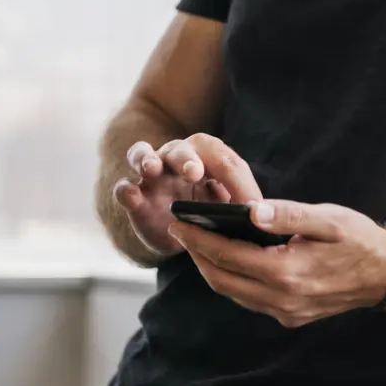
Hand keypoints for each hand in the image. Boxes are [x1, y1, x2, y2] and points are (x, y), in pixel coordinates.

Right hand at [113, 133, 264, 259]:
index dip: (237, 181)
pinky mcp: (135, 197)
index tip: (250, 205)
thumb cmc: (211, 212)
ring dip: (147, 158)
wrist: (184, 236)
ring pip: (144, 155)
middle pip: (181, 149)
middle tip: (194, 172)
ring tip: (151, 168)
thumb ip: (241, 204)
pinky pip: (124, 187)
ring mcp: (152, 176)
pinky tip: (132, 195)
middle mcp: (178, 159)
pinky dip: (126, 189)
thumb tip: (261, 211)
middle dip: (187, 158)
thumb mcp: (230, 207)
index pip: (225, 160)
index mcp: (208, 157)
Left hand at [168, 200, 385, 326]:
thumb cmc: (359, 240)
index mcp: (286, 272)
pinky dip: (232, 280)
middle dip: (197, 255)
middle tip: (182, 232)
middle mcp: (281, 299)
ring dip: (212, 269)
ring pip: (233, 293)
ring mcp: (285, 312)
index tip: (179, 223)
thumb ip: (289, 215)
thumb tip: (251, 210)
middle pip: (222, 279)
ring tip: (199, 244)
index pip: (228, 255)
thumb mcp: (329, 219)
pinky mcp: (290, 317)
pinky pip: (249, 300)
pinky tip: (231, 261)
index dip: (199, 239)